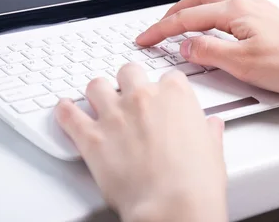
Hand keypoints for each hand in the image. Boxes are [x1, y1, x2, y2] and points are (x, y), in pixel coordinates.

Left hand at [55, 63, 227, 221]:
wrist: (172, 206)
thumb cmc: (195, 183)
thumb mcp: (213, 151)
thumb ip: (208, 132)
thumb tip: (211, 127)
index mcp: (175, 96)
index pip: (168, 77)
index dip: (164, 89)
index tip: (162, 99)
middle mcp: (142, 97)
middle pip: (129, 72)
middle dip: (128, 82)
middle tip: (129, 96)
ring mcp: (114, 114)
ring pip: (96, 85)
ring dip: (97, 93)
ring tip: (98, 103)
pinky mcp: (91, 137)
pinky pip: (69, 114)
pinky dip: (64, 111)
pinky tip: (65, 110)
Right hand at [137, 0, 278, 96]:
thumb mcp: (243, 64)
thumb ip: (208, 52)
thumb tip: (185, 45)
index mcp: (235, 11)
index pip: (187, 18)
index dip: (161, 30)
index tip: (144, 39)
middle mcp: (246, 3)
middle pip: (198, 0)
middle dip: (173, 12)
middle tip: (156, 27)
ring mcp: (258, 9)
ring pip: (214, 0)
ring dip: (192, 8)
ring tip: (179, 22)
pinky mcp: (268, 18)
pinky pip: (230, 6)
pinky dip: (212, 11)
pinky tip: (215, 24)